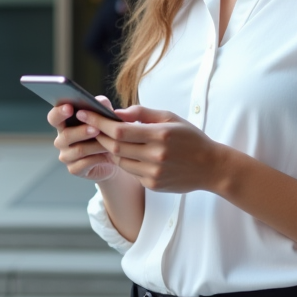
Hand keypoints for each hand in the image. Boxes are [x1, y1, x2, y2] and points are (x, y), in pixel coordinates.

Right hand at [48, 98, 118, 181]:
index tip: (69, 107)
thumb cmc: (106, 132)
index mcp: (64, 124)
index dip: (59, 112)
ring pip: (78, 150)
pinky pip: (84, 164)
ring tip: (109, 141)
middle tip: (96, 128)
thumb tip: (100, 101)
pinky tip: (107, 155)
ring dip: (95, 145)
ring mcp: (66, 156)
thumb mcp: (105, 116)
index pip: (54, 117)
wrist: (115, 156)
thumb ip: (101, 106)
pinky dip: (97, 158)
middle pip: (65, 135)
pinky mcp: (75, 169)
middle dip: (81, 131)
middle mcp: (62, 140)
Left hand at [77, 106, 229, 192]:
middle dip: (99, 135)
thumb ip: (143, 113)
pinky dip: (125, 161)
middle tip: (89, 126)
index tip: (84, 114)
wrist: (211, 167)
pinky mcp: (153, 184)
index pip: (120, 129)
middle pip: (115, 146)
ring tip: (107, 138)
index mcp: (160, 135)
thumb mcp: (170, 118)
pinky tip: (127, 152)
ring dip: (111, 149)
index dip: (99, 122)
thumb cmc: (190, 138)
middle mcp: (156, 156)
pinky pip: (131, 171)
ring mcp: (154, 173)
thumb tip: (117, 112)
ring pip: (120, 160)